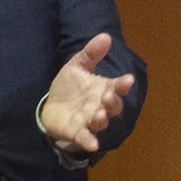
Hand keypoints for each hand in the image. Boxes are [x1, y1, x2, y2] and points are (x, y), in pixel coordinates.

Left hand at [38, 33, 135, 157]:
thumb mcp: (77, 66)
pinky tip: (93, 144)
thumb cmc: (69, 87)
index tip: (128, 79)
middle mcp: (101, 105)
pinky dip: (89, 141)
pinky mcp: (77, 131)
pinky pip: (85, 137)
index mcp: (104, 89)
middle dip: (113, 102)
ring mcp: (90, 120)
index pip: (118, 86)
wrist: (52, 106)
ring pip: (101, 122)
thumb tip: (105, 36)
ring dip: (103, 119)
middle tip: (108, 95)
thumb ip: (91, 53)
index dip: (123, 84)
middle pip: (113, 106)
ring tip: (100, 114)